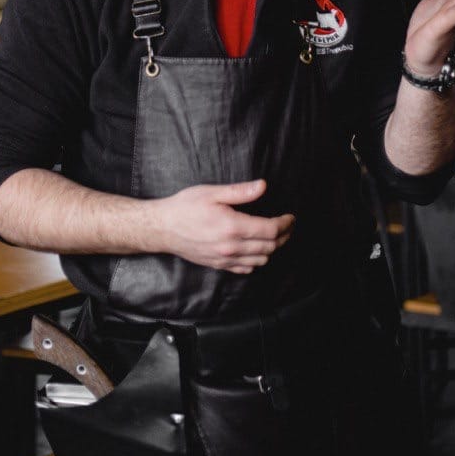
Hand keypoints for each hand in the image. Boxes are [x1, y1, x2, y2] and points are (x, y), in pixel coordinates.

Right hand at [153, 179, 294, 273]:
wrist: (163, 228)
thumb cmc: (185, 206)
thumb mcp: (212, 192)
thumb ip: (240, 191)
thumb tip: (263, 186)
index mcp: (232, 226)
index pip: (270, 230)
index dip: (285, 224)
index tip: (291, 217)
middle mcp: (231, 247)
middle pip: (269, 247)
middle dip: (284, 236)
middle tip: (289, 225)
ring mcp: (225, 259)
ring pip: (260, 260)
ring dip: (273, 249)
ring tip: (277, 236)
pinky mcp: (218, 265)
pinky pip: (245, 269)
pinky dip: (257, 261)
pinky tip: (258, 251)